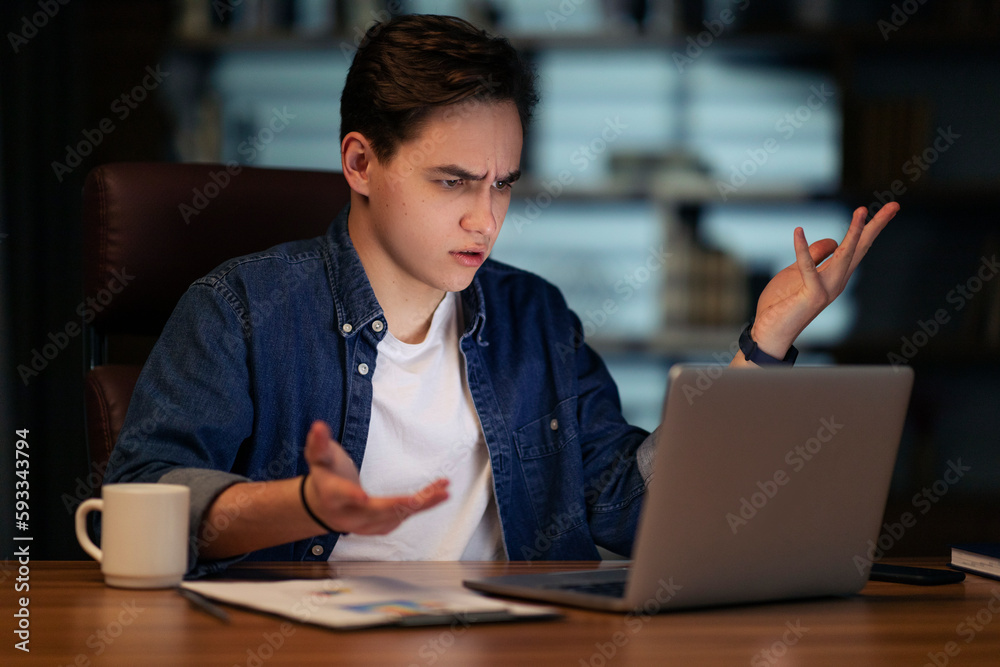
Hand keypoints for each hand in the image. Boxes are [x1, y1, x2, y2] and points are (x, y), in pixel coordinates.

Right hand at [302, 420, 448, 534]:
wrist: (323, 506)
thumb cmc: (325, 477)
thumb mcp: (319, 458)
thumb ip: (319, 443)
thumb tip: (319, 426)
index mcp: (332, 496)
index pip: (341, 496)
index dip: (351, 497)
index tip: (363, 497)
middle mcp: (349, 516)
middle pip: (377, 511)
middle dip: (402, 504)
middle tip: (424, 496)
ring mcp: (366, 525)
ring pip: (395, 516)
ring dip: (421, 505)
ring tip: (443, 491)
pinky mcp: (380, 527)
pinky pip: (402, 517)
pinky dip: (421, 506)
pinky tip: (438, 494)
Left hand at [750, 203, 898, 357]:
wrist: (769, 333)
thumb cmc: (782, 303)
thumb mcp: (796, 271)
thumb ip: (814, 256)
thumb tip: (833, 240)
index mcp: (835, 275)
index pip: (856, 248)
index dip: (869, 227)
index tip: (886, 208)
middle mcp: (837, 282)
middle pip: (860, 249)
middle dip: (876, 226)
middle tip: (895, 205)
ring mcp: (827, 289)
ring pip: (845, 255)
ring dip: (854, 232)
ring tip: (862, 210)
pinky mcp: (812, 295)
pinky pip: (807, 267)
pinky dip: (802, 249)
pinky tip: (798, 231)